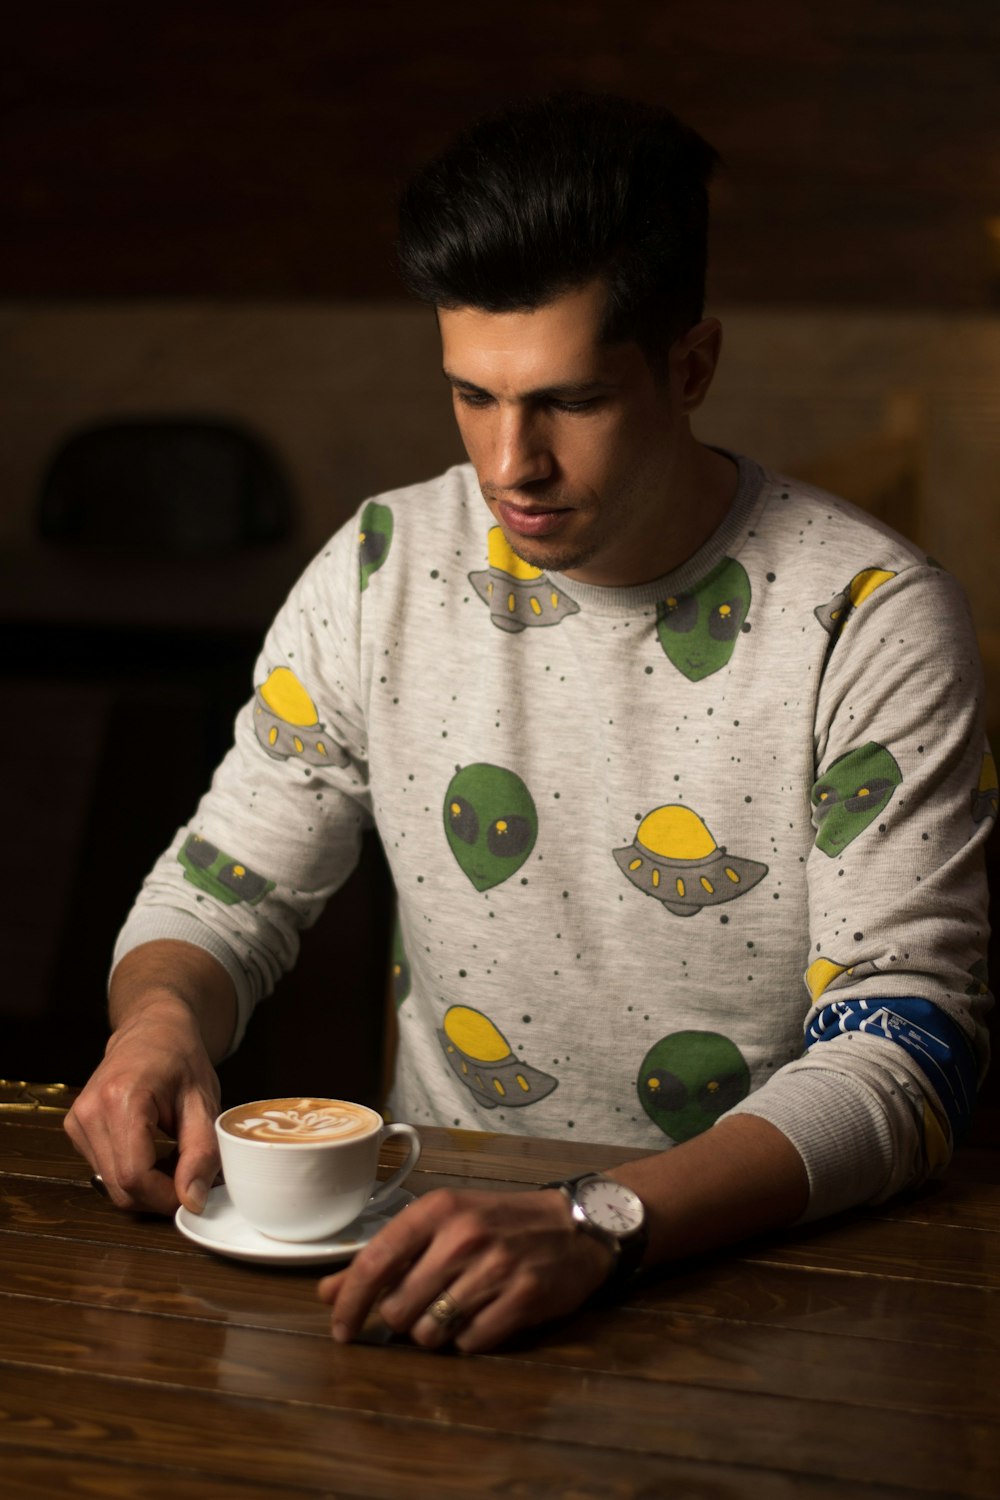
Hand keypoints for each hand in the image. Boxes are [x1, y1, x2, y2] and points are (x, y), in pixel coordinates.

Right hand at [64, 994, 221, 1217]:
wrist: (152, 1030)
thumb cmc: (180, 1058)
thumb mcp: (203, 1102)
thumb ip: (201, 1152)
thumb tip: (193, 1200)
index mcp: (122, 1099)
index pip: (136, 1175)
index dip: (166, 1197)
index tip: (195, 1196)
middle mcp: (91, 1111)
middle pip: (121, 1186)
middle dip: (159, 1196)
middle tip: (191, 1180)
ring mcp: (77, 1121)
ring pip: (111, 1184)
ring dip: (147, 1187)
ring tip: (175, 1161)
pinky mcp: (76, 1128)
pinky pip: (104, 1171)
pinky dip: (132, 1174)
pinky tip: (154, 1153)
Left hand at [317, 1186, 613, 1352]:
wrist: (574, 1226)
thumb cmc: (498, 1223)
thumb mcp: (441, 1225)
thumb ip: (385, 1258)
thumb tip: (328, 1293)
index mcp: (437, 1210)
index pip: (375, 1263)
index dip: (349, 1303)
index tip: (339, 1330)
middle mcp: (463, 1236)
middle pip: (398, 1309)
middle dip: (404, 1318)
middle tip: (427, 1304)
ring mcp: (495, 1268)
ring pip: (430, 1333)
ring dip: (436, 1332)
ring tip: (458, 1308)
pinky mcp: (523, 1298)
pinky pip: (470, 1344)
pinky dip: (470, 1339)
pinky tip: (486, 1315)